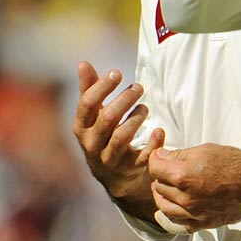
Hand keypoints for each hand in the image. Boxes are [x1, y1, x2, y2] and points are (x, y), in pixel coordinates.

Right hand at [72, 61, 163, 220]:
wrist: (114, 177)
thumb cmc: (102, 135)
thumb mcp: (93, 116)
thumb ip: (89, 89)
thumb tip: (83, 63)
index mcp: (81, 128)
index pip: (87, 105)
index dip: (102, 87)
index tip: (117, 72)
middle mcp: (92, 145)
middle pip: (107, 119)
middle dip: (124, 100)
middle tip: (139, 87)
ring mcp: (111, 159)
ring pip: (122, 137)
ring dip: (136, 118)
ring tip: (145, 108)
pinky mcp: (130, 170)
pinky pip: (143, 157)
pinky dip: (153, 143)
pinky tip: (159, 130)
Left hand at [148, 144, 240, 232]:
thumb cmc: (233, 164)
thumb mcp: (204, 150)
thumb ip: (179, 155)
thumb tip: (162, 157)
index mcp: (183, 177)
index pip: (155, 168)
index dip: (156, 158)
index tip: (161, 156)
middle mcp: (185, 198)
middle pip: (158, 187)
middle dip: (160, 175)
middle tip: (167, 168)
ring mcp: (192, 213)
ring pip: (163, 206)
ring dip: (162, 195)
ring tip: (168, 186)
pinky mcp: (201, 223)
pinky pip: (177, 222)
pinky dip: (171, 214)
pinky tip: (172, 207)